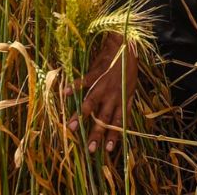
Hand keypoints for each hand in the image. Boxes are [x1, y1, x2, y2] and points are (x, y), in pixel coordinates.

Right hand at [63, 32, 137, 153]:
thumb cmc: (128, 67)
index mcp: (123, 99)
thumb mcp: (131, 86)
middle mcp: (114, 95)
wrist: (125, 45)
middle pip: (104, 118)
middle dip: (96, 134)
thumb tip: (124, 114)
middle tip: (89, 148)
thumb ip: (125, 101)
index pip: (118, 122)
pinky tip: (65, 93)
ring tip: (71, 127)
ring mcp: (104, 84)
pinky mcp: (97, 72)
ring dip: (81, 116)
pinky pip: (85, 81)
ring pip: (92, 103)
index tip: (108, 150)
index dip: (114, 136)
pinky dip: (74, 87)